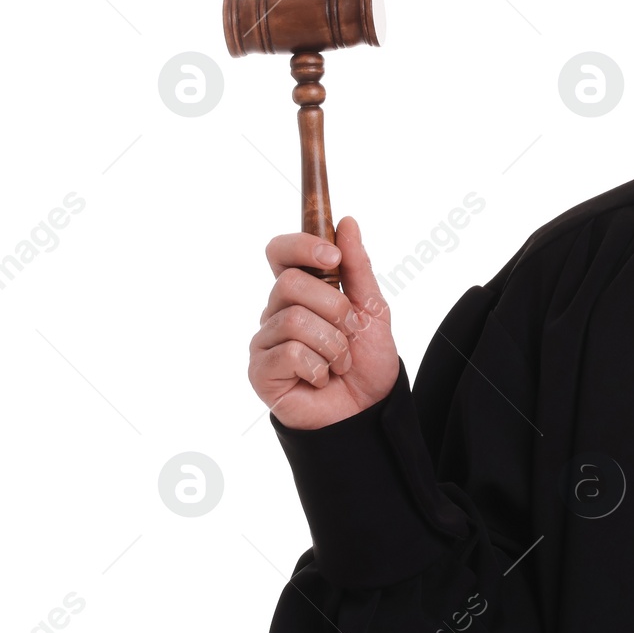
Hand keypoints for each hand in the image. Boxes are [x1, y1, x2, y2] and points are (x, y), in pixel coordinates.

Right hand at [249, 216, 398, 429]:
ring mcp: (265, 341)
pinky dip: (318, 367)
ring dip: (332, 344)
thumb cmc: (367, 361)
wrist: (369, 410)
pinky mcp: (261, 371)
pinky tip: (321, 379)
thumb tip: (346, 222)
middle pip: (290, 283)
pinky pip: (288, 352)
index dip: (301, 247)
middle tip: (349, 333)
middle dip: (335, 308)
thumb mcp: (373, 309)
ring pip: (294, 319)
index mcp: (301, 292)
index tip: (332, 258)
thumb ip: (358, 267)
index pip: (280, 252)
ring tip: (339, 363)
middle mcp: (276, 311)